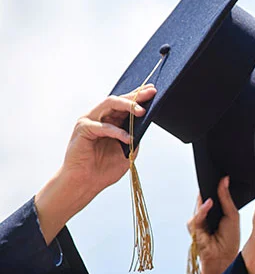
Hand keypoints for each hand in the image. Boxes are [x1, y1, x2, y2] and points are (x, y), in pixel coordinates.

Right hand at [35, 86, 156, 242]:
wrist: (86, 183)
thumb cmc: (104, 169)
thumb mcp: (127, 150)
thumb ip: (135, 136)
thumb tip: (146, 122)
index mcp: (109, 121)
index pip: (124, 104)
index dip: (138, 96)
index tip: (153, 90)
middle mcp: (98, 117)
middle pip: (118, 100)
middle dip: (136, 96)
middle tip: (150, 93)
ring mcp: (89, 121)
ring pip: (109, 105)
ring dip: (127, 106)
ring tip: (141, 111)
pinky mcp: (83, 129)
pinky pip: (103, 126)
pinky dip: (117, 132)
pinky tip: (128, 138)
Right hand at [187, 177, 240, 273]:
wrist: (224, 257)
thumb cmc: (230, 238)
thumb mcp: (232, 214)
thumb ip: (226, 198)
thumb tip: (224, 179)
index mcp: (216, 210)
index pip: (213, 193)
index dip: (214, 183)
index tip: (219, 170)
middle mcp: (205, 214)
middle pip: (204, 196)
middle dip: (208, 185)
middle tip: (214, 172)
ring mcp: (198, 220)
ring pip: (200, 204)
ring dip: (206, 196)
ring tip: (212, 183)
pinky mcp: (194, 228)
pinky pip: (197, 216)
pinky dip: (203, 210)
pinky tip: (209, 203)